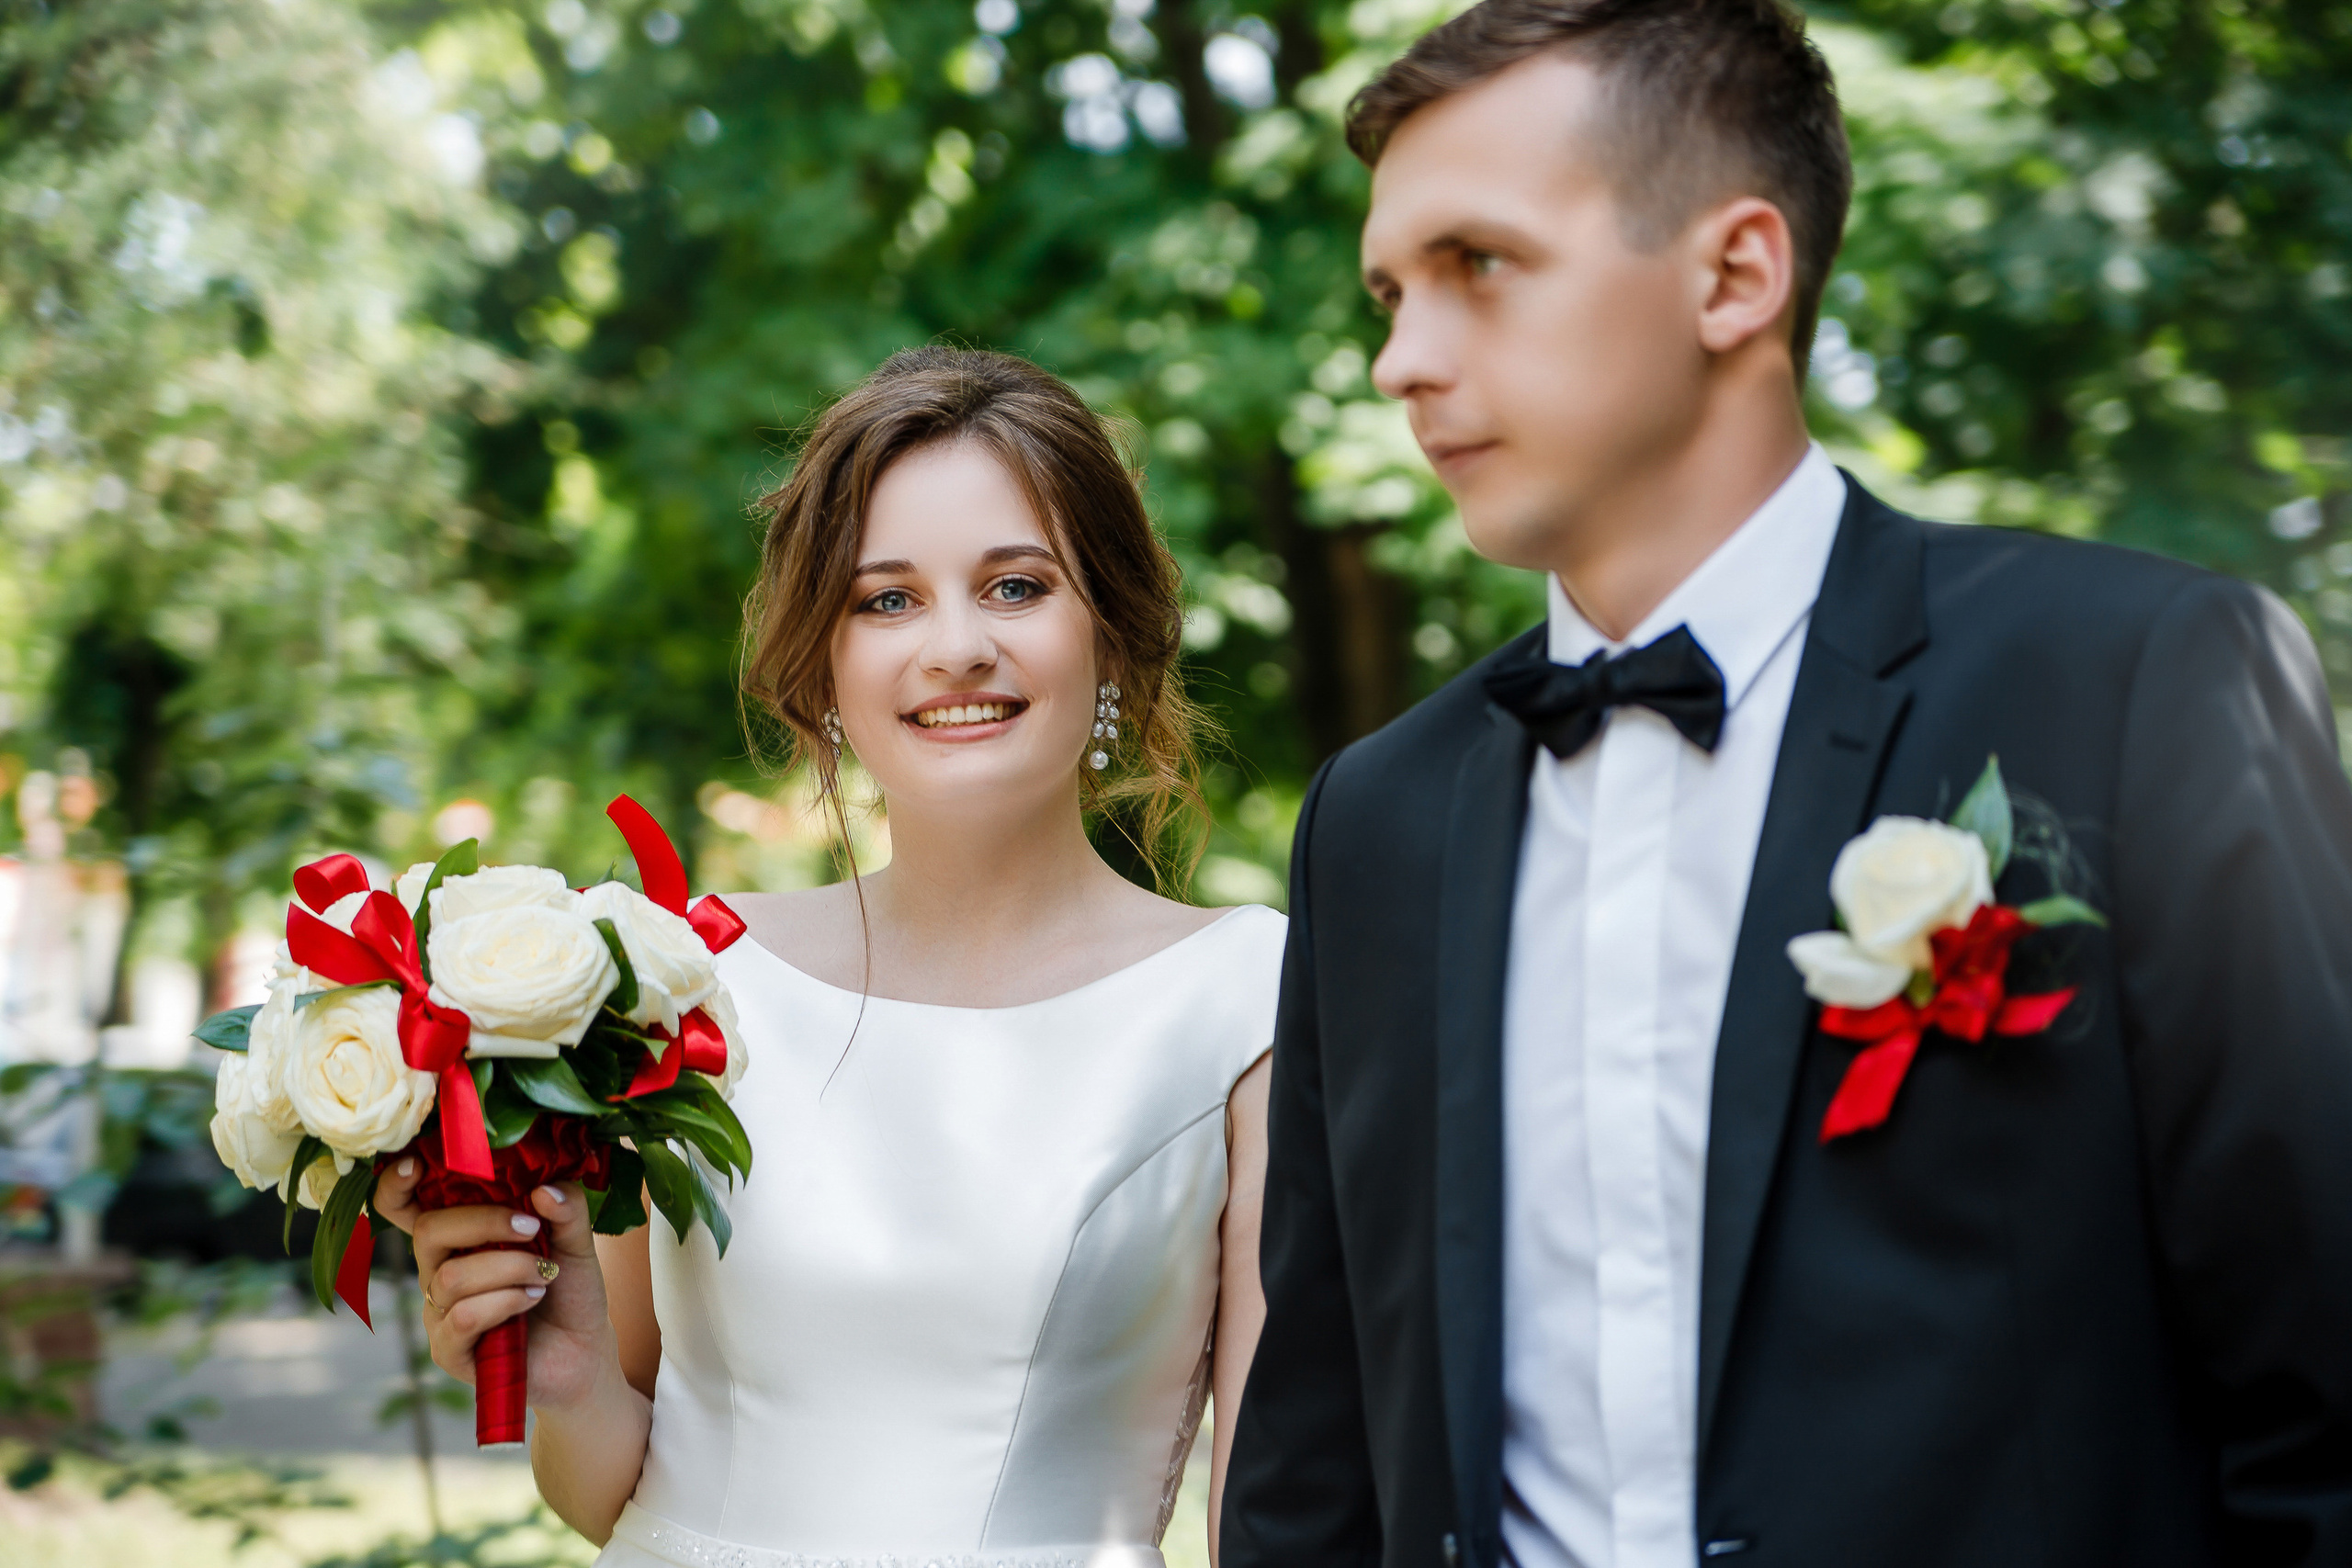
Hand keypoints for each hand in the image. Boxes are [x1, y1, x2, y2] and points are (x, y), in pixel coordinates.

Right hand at [373, 1159, 620, 1413]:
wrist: (584, 1353)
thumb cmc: (569, 1291)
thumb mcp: (576, 1243)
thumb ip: (566, 1210)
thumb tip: (543, 1188)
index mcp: (459, 1237)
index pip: (406, 1208)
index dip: (395, 1187)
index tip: (413, 1164)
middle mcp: (439, 1270)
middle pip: (428, 1231)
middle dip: (485, 1222)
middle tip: (532, 1229)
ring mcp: (439, 1312)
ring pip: (450, 1277)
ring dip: (508, 1269)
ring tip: (544, 1276)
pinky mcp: (449, 1351)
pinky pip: (461, 1317)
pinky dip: (504, 1303)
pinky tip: (531, 1300)